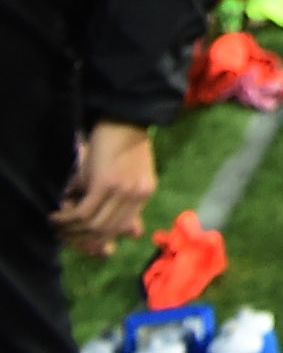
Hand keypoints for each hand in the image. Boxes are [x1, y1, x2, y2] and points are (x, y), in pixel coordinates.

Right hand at [53, 122, 154, 256]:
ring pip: (93, 225)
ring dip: (70, 230)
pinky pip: (83, 213)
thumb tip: (133, 235)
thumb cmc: (122, 146)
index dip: (99, 240)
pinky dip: (66, 219)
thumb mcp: (128, 176)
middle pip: (106, 231)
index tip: (82, 245)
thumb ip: (128, 205)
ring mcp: (123, 190)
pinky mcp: (106, 183)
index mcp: (145, 193)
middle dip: (81, 239)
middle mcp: (137, 195)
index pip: (120, 228)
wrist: (124, 117)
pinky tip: (56, 216)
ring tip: (57, 226)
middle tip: (62, 235)